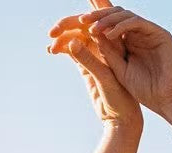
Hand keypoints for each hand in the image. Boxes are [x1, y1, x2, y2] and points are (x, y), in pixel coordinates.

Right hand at [48, 1, 143, 129]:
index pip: (103, 18)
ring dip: (63, 37)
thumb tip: (71, 40)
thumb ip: (88, 60)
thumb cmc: (121, 101)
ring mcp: (96, 55)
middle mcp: (106, 47)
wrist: (121, 122)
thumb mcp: (104, 79)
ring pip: (76, 37)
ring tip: (51, 44)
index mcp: (116, 44)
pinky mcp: (88, 67)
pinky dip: (62, 48)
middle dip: (69, 24)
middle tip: (54, 29)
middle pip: (86, 25)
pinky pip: (72, 51)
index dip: (94, 3)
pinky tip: (51, 50)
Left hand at [75, 6, 171, 124]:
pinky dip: (121, 26)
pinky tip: (109, 34)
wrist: (169, 101)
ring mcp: (149, 33)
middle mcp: (139, 35)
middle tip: (81, 20)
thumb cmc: (147, 92)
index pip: (110, 26)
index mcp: (129, 43)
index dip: (94, 22)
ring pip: (124, 15)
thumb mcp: (119, 72)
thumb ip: (107, 54)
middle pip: (115, 16)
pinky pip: (136, 22)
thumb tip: (91, 35)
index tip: (76, 25)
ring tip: (93, 28)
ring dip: (107, 19)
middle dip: (97, 16)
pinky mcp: (159, 33)